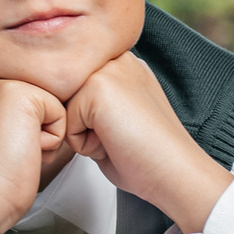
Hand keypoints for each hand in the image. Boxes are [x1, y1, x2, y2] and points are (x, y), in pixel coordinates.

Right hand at [0, 78, 70, 232]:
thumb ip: (6, 114)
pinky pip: (60, 114)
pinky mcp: (23, 95)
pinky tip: (25, 148)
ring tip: (16, 148)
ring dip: (44, 135)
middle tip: (8, 148)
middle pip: (41, 101)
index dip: (26, 130)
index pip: (28, 100)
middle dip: (36, 130)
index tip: (1, 147)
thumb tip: (31, 116)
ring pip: (51, 106)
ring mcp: (3, 85)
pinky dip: (51, 140)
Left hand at [66, 52, 233, 232]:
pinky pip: (65, 122)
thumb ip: (90, 102)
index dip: (89, 121)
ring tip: (117, 138)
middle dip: (83, 125)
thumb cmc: (149, 156)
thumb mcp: (116, 117)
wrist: (177, 174)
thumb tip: (57, 101)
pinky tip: (114, 142)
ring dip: (81, 133)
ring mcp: (108, 69)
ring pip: (63, 107)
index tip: (124, 131)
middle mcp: (117, 59)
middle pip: (65, 95)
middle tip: (121, 136)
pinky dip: (83, 143)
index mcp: (123, 64)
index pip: (75, 88)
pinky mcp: (97, 87)